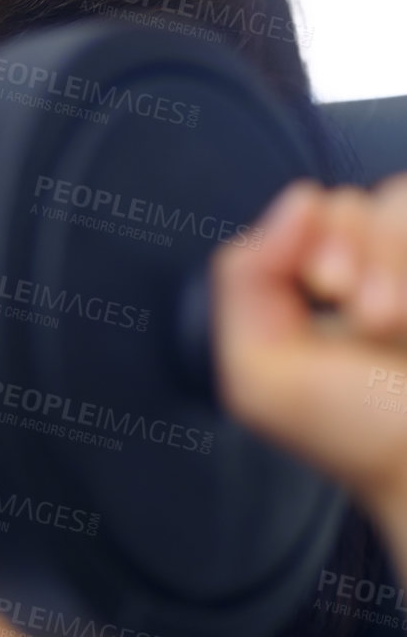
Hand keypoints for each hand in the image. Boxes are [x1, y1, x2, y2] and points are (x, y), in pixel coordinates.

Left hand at [211, 174, 406, 526]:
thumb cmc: (357, 437)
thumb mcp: (260, 374)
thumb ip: (245, 282)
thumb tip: (300, 201)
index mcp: (316, 295)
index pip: (304, 217)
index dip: (304, 238)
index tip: (321, 288)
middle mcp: (374, 275)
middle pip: (353, 203)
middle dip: (353, 250)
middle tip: (364, 314)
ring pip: (398, 198)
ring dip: (392, 257)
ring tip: (390, 323)